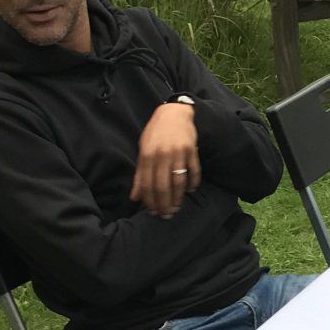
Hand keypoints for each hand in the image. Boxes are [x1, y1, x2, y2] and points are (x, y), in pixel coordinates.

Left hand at [131, 103, 199, 217]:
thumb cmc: (155, 134)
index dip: (150, 201)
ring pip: (178, 181)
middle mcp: (162, 155)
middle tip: (166, 215)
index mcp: (147, 155)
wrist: (173, 113)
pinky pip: (194, 171)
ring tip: (176, 207)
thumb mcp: (143, 151)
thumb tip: (135, 197)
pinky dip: (193, 183)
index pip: (147, 184)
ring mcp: (178, 152)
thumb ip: (139, 175)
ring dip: (178, 197)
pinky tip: (190, 191)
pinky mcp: (191, 150)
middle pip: (163, 186)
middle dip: (164, 204)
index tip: (153, 212)